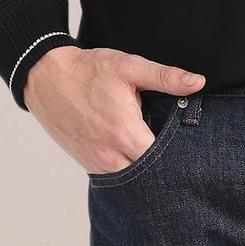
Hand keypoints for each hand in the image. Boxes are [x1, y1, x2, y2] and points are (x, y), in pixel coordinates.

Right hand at [23, 46, 205, 174]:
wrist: (46, 76)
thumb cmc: (88, 70)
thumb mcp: (130, 67)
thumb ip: (166, 77)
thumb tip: (198, 82)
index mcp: (125, 133)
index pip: (162, 159)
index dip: (176, 153)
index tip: (183, 142)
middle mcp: (110, 155)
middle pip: (147, 174)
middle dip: (161, 164)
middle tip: (171, 149)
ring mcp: (95, 162)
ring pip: (129, 178)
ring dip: (141, 168)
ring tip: (151, 148)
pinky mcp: (85, 162)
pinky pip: (111, 175)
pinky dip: (124, 167)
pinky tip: (131, 151)